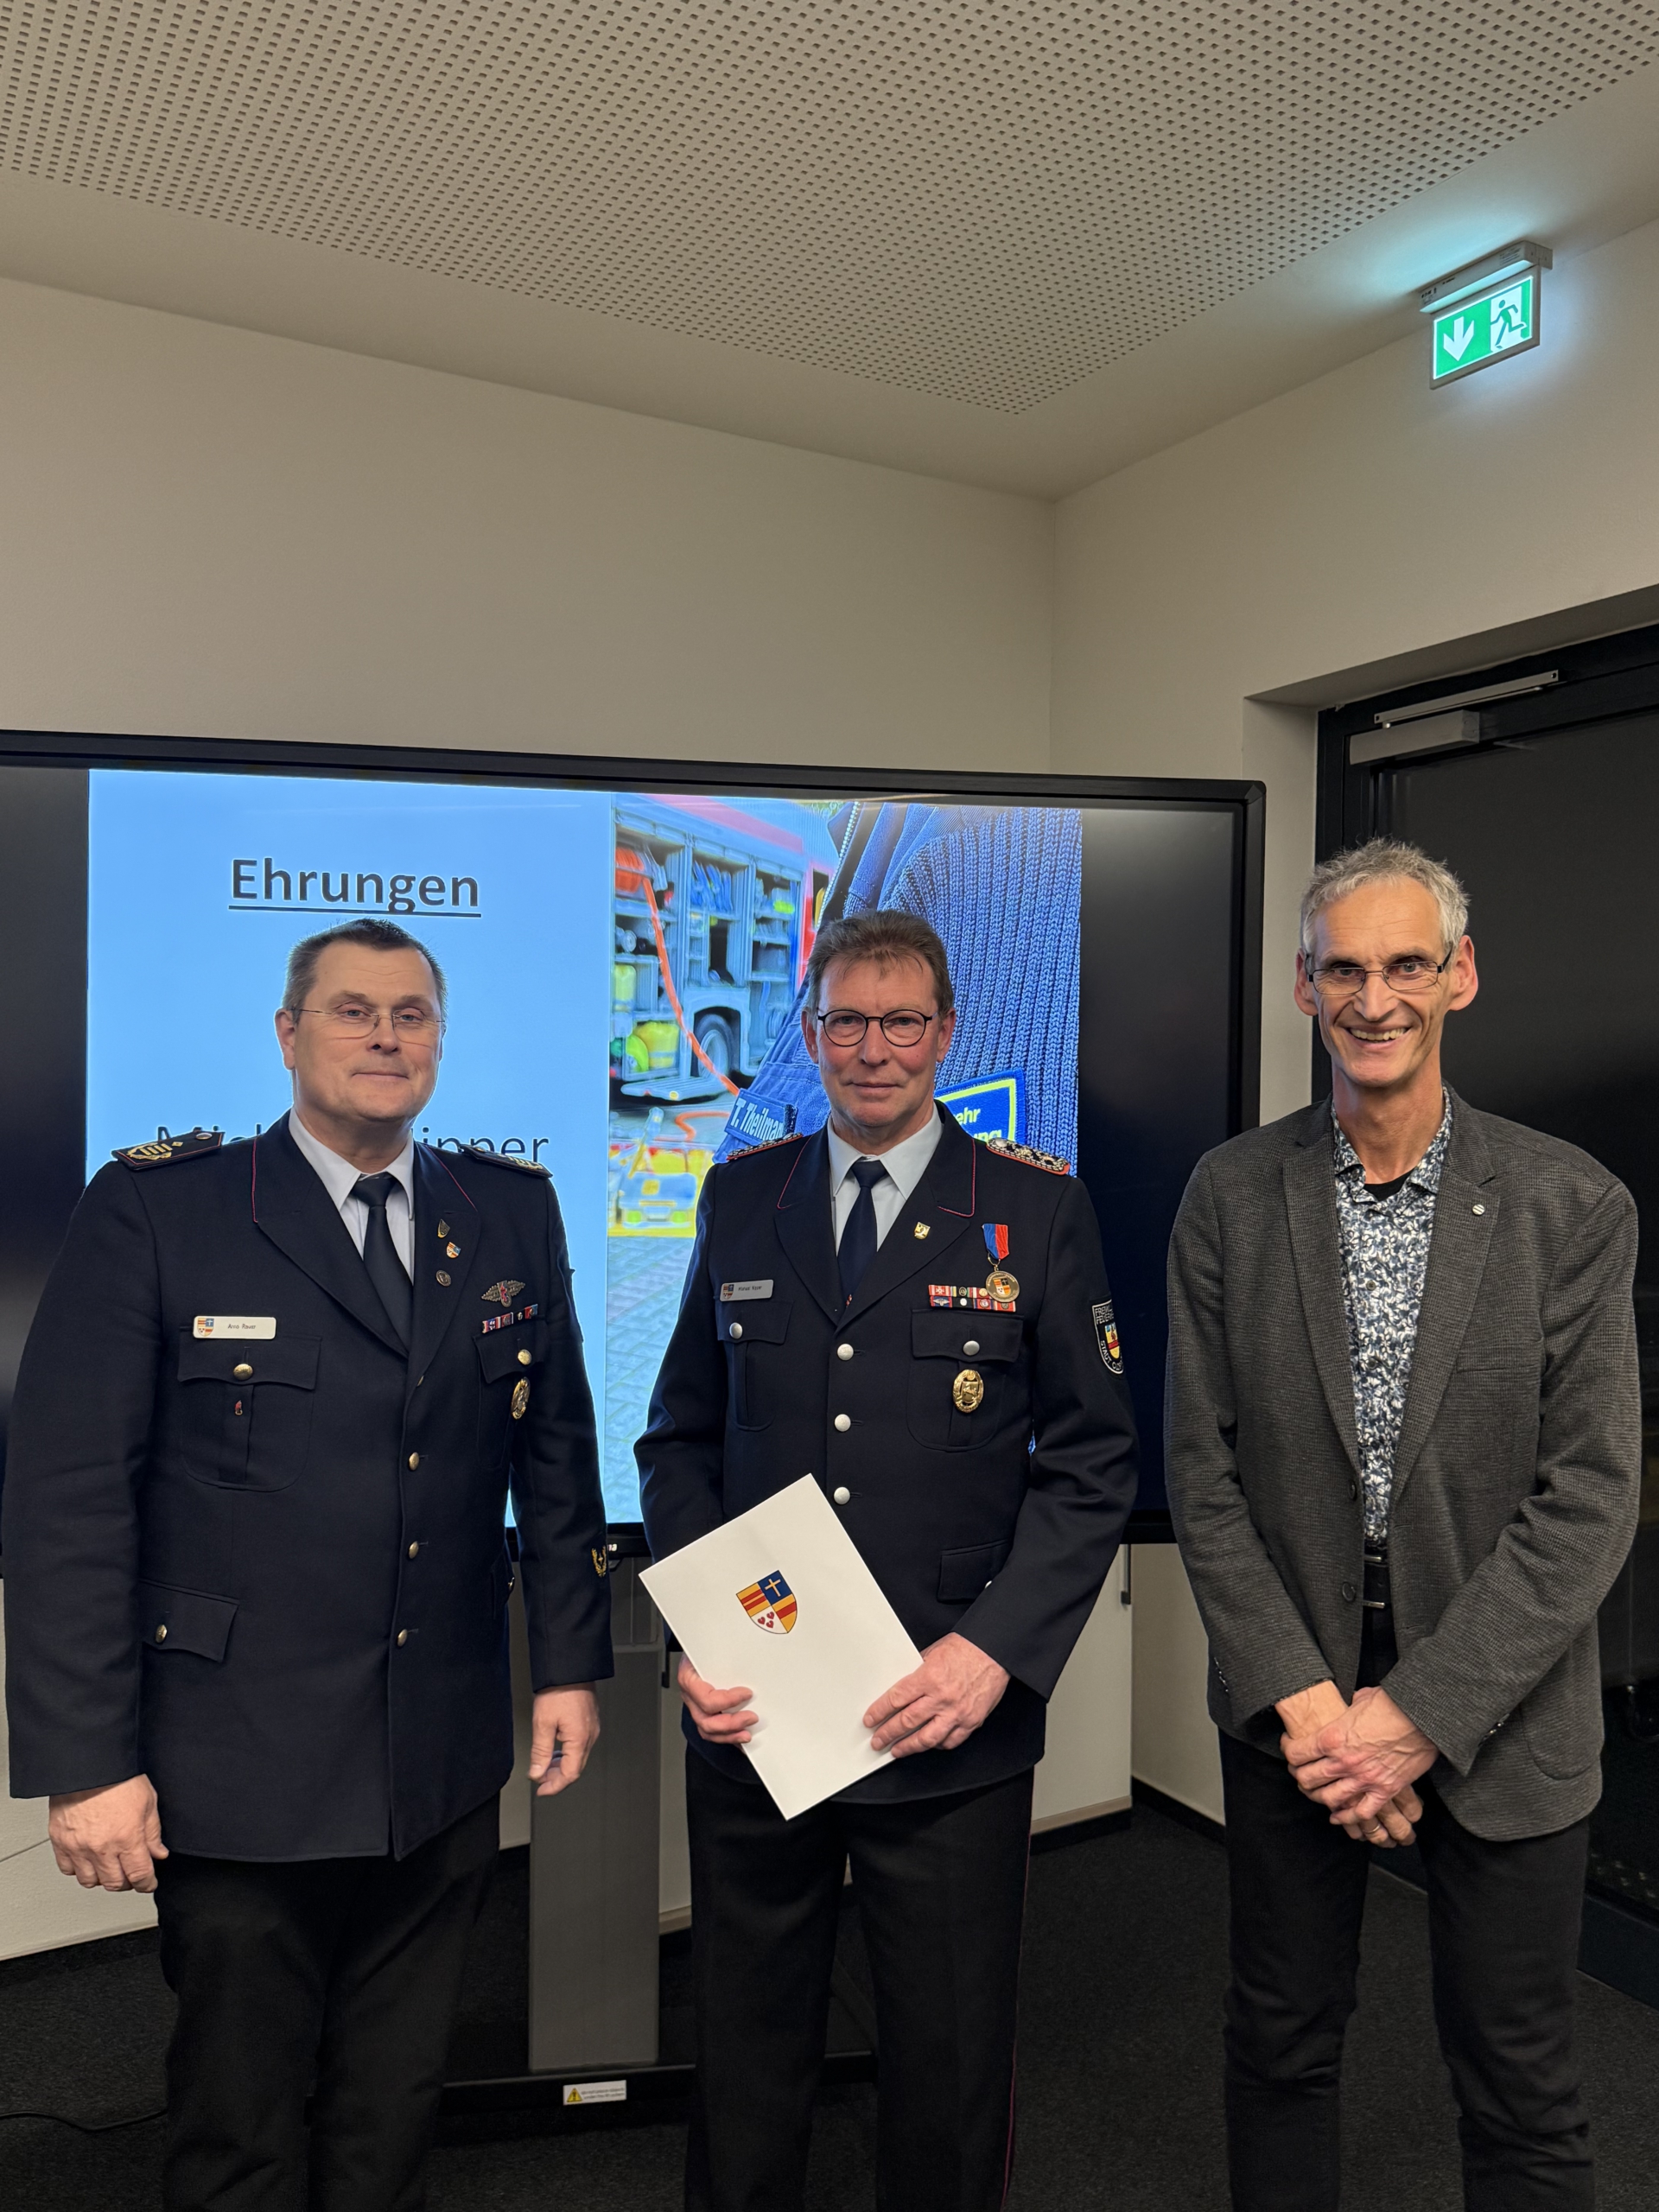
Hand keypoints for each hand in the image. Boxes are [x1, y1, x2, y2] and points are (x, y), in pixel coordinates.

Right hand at [48, 1775, 167, 1892]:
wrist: (88, 1763)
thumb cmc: (117, 1777)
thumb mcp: (148, 1801)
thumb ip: (153, 1832)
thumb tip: (158, 1853)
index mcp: (127, 1837)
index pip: (139, 1876)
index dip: (147, 1884)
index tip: (148, 1883)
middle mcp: (101, 1847)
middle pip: (115, 1883)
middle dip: (127, 1882)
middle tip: (130, 1874)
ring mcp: (78, 1846)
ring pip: (90, 1881)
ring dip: (102, 1878)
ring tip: (109, 1866)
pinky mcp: (59, 1842)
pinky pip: (67, 1869)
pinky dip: (78, 1869)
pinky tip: (87, 1859)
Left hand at [528, 1685, 599, 1795]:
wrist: (570, 1668)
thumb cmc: (560, 1689)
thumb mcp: (543, 1723)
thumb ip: (541, 1752)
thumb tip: (537, 1773)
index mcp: (580, 1739)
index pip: (570, 1774)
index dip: (554, 1786)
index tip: (541, 1790)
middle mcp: (590, 1736)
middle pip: (575, 1768)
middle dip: (557, 1777)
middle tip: (540, 1779)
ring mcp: (592, 1729)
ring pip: (578, 1757)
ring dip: (561, 1765)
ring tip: (545, 1765)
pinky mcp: (590, 1722)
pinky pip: (580, 1745)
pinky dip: (567, 1753)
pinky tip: (556, 1749)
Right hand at [677, 1656, 757, 1746]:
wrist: (693, 1648)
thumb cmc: (700, 1647)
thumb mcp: (709, 1645)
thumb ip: (724, 1651)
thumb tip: (748, 1652)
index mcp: (688, 1679)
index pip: (707, 1700)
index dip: (728, 1701)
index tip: (747, 1693)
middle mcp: (690, 1697)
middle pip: (706, 1721)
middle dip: (731, 1723)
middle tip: (751, 1717)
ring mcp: (695, 1707)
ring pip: (707, 1731)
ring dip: (729, 1735)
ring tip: (746, 1734)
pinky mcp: (703, 1713)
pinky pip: (712, 1732)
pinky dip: (727, 1737)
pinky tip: (739, 1736)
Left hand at [864, 1633, 1009, 1757]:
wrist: (995, 1651)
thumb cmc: (967, 1648)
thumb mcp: (933, 1652)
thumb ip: (917, 1671)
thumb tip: (902, 1688)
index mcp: (929, 1677)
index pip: (896, 1700)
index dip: (879, 1712)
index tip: (870, 1720)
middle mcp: (941, 1697)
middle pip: (906, 1721)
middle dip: (887, 1733)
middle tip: (877, 1740)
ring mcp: (957, 1712)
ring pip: (926, 1738)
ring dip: (908, 1746)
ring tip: (897, 1750)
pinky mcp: (972, 1721)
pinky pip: (951, 1741)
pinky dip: (937, 1745)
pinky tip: (928, 1744)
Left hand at [1283, 1686, 1436, 1826]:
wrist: (1422, 1717)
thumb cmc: (1392, 1704)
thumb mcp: (1362, 1699)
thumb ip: (1350, 1707)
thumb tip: (1351, 1704)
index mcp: (1332, 1737)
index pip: (1297, 1753)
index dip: (1289, 1752)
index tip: (1290, 1750)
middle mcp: (1343, 1761)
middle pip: (1308, 1779)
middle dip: (1300, 1779)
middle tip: (1300, 1775)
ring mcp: (1364, 1778)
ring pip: (1330, 1798)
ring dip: (1319, 1798)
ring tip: (1317, 1795)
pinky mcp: (1384, 1790)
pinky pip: (1361, 1812)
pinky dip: (1347, 1818)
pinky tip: (1339, 1817)